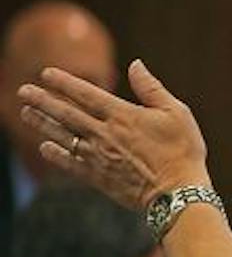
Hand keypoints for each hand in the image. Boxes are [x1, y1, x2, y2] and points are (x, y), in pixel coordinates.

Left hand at [17, 59, 209, 210]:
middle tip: (23, 91)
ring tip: (25, 113)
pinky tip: (44, 147)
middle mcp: (105, 133)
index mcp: (123, 115)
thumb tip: (136, 64)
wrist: (178, 192)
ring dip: (42, 124)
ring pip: (63, 136)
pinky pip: (70, 163)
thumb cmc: (183, 150)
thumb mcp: (177, 112)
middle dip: (43, 100)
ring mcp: (98, 156)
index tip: (46, 73)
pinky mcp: (98, 176)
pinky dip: (55, 154)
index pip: (87, 93)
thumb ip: (151, 88)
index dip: (64, 83)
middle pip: (66, 113)